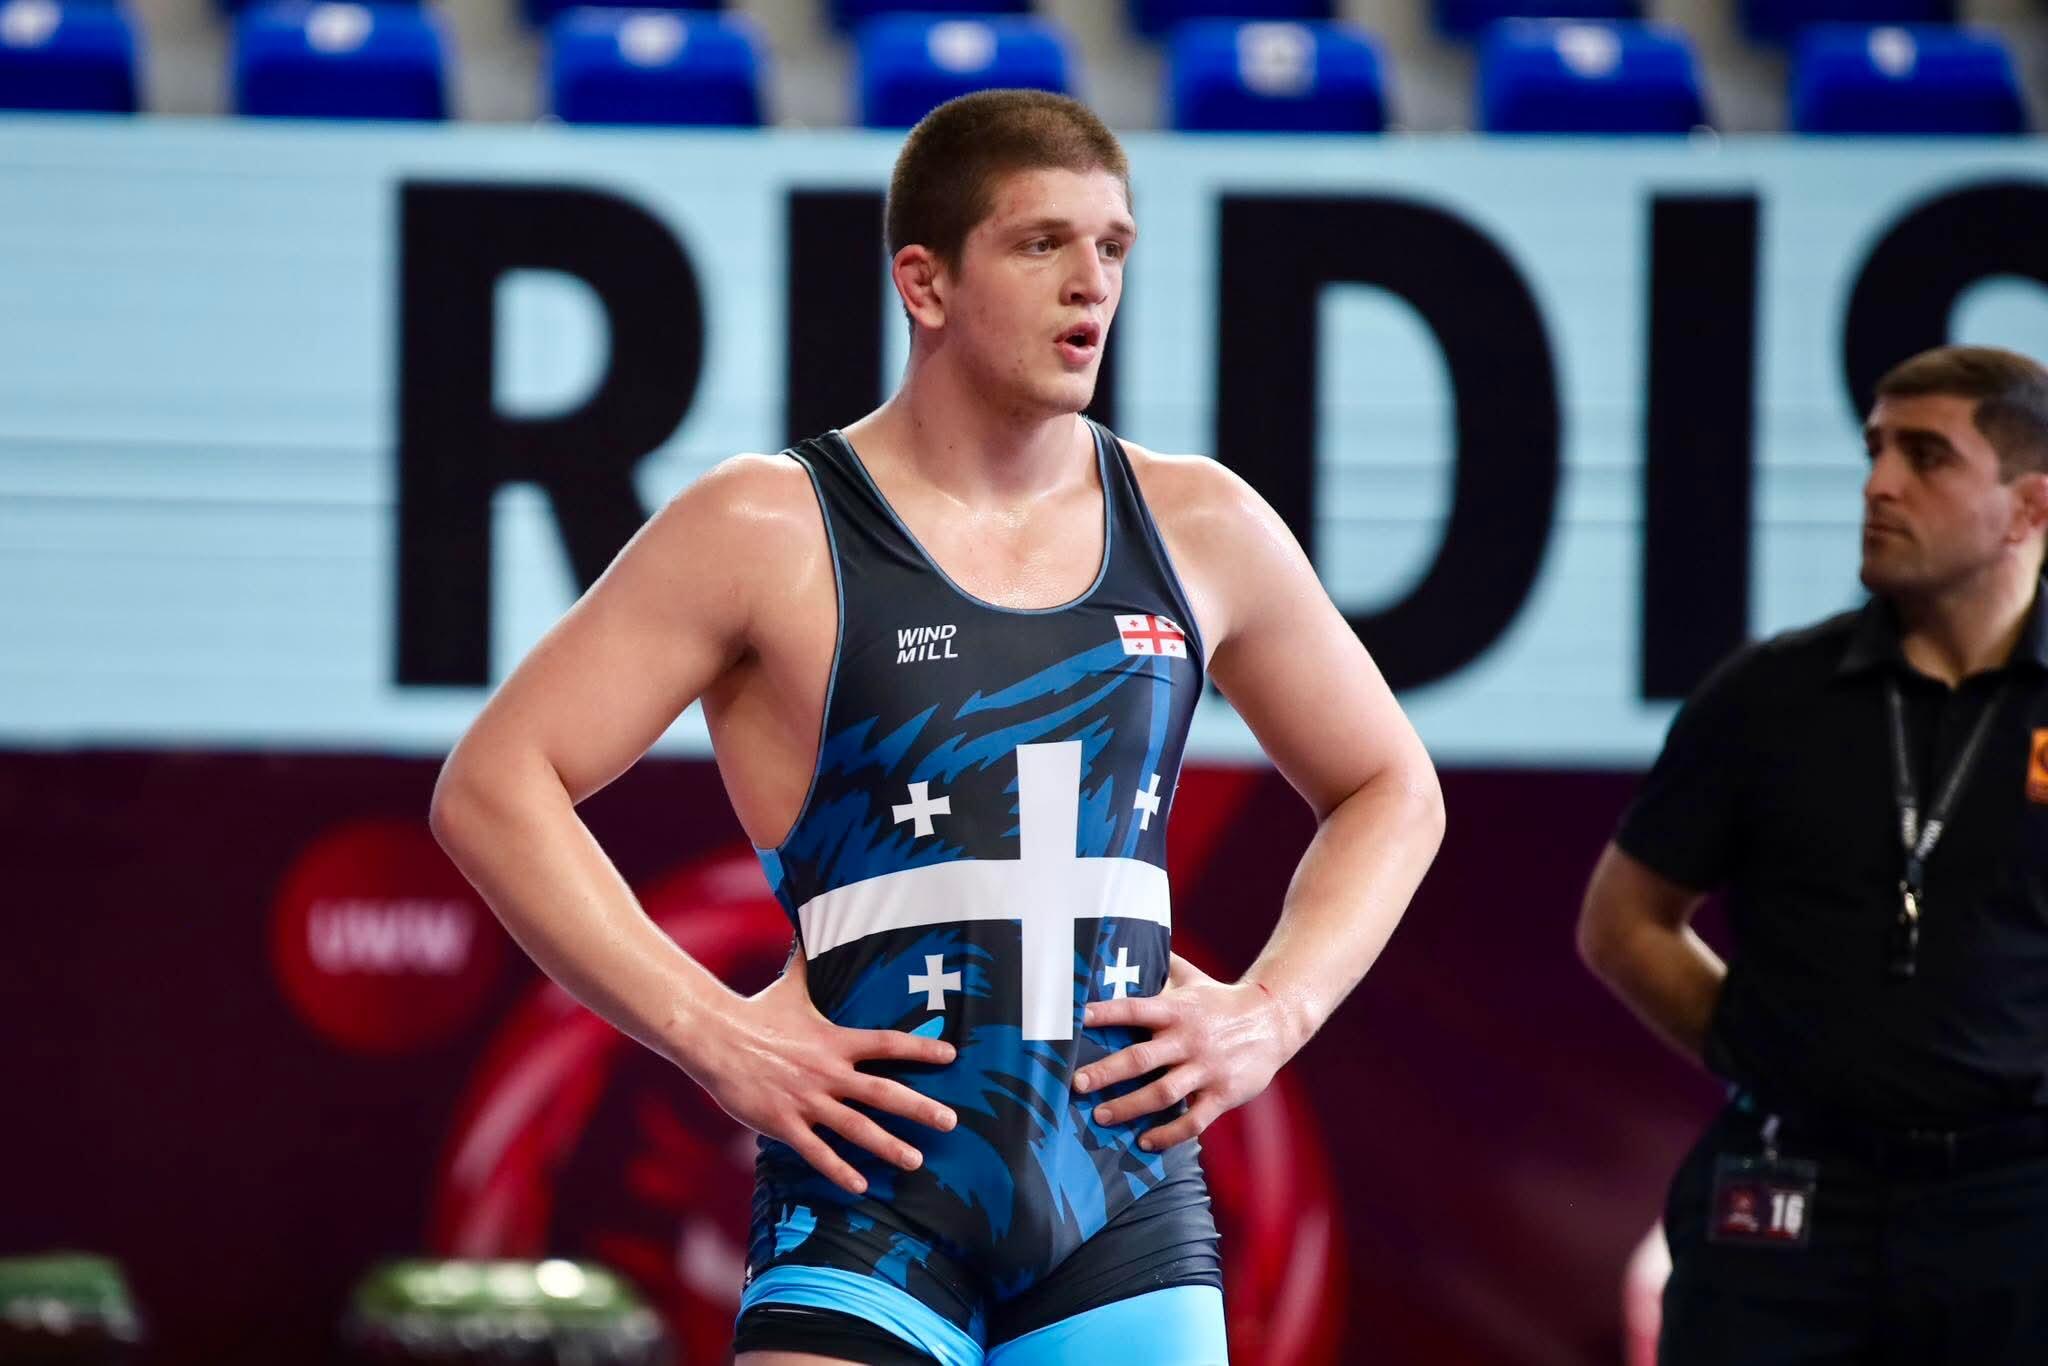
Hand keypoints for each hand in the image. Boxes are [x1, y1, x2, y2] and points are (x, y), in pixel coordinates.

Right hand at [680, 965, 957, 1194]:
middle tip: (951, 1122)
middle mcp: (827, 1072)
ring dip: (889, 1146)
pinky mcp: (783, 1123)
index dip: (922, 1048)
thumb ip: (809, 961)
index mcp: (835, 1040)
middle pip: (884, 1093)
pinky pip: (817, 1152)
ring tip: (916, 1160)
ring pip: (857, 1128)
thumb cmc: (756, 1011)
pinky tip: (861, 1186)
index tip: (952, 1056)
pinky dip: (839, 1170)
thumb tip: (812, 925)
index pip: (888, 1043)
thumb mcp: (790, 985)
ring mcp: (806, 1100)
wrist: (714, 1036)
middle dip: (920, 1109)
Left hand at [1074, 954, 1292, 1151]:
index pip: (1136, 1008)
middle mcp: (1189, 1039)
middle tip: (1076, 1083)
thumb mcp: (1193, 978)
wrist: (1275, 1020)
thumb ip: (1163, 966)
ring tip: (1100, 1116)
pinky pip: (1193, 1121)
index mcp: (1178, 1009)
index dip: (1107, 1012)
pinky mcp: (1222, 1094)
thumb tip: (1132, 937)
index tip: (1077, 1018)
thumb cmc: (1222, 1000)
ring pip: (1163, 1093)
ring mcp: (1206, 1069)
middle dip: (1107, 1072)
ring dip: (1129, 1107)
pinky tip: (1144, 1142)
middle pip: (1142, 1058)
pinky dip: (1168, 1135)